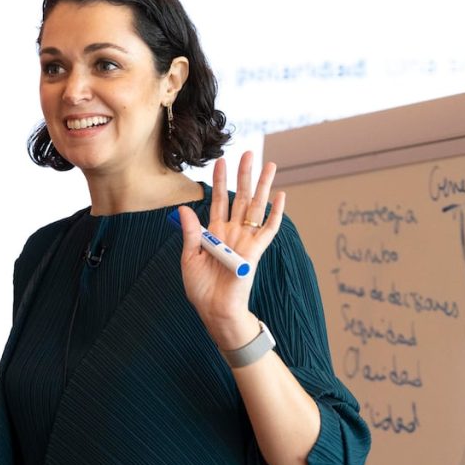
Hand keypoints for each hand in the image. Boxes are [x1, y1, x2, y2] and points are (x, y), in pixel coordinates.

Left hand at [177, 153, 284, 348]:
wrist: (215, 311)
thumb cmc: (201, 289)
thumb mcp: (189, 258)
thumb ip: (190, 233)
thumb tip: (184, 208)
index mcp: (214, 232)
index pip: (219, 200)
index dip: (220, 181)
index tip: (220, 161)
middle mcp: (232, 232)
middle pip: (240, 197)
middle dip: (244, 175)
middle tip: (250, 153)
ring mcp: (246, 240)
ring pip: (256, 207)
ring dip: (263, 186)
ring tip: (270, 165)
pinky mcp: (256, 252)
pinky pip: (269, 229)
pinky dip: (276, 213)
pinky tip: (280, 196)